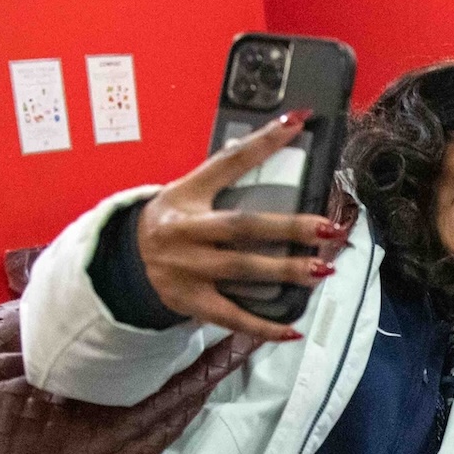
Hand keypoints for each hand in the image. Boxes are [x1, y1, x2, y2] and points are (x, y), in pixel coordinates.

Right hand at [135, 112, 349, 341]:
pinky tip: (293, 330)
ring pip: (243, 270)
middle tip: (327, 228)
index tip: (296, 123)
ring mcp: (189, 269)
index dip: (262, 143)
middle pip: (243, 227)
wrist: (126, 260)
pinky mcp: (192, 301)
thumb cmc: (170, 221)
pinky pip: (232, 317)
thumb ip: (223, 174)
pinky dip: (264, 326)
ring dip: (285, 272)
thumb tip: (267, 141)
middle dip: (288, 228)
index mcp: (188, 195)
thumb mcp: (186, 190)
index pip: (228, 162)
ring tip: (322, 271)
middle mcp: (187, 231)